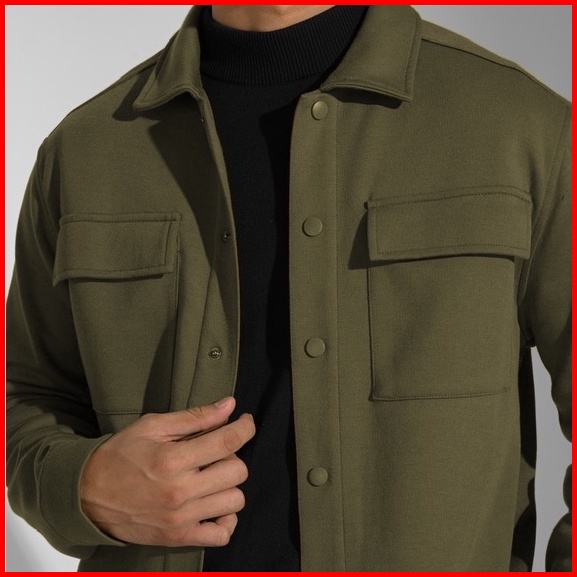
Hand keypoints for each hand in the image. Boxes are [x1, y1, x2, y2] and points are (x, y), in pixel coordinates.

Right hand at [80, 397, 254, 546]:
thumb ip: (195, 417)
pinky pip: (222, 534)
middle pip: (238, 471)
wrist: (87, 495)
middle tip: (217, 452)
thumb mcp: (153, 426)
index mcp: (173, 459)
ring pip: (235, 501)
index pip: (228, 442)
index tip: (246, 422)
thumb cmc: (120, 455)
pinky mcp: (179, 537)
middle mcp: (180, 491)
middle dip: (233, 455)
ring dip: (230, 485)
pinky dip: (226, 520)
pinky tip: (213, 504)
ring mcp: (181, 518)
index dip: (245, 428)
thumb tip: (229, 405)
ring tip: (213, 477)